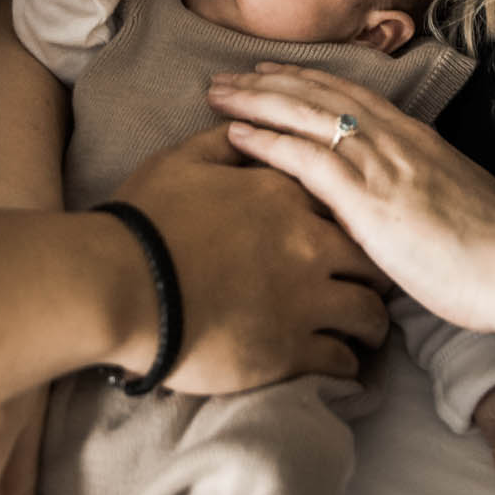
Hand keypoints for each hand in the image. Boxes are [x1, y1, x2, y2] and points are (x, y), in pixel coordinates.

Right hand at [107, 125, 390, 392]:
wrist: (119, 285)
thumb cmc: (144, 220)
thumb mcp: (181, 162)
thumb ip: (222, 143)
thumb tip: (244, 128)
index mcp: (285, 195)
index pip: (342, 202)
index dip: (348, 219)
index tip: (347, 233)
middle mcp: (308, 244)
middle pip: (371, 260)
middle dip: (375, 273)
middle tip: (367, 285)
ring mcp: (305, 300)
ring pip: (370, 313)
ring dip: (369, 324)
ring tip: (363, 332)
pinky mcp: (292, 351)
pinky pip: (342, 360)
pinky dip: (346, 364)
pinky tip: (342, 365)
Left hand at [205, 64, 494, 330]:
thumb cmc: (494, 250)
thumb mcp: (453, 205)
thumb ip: (419, 193)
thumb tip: (398, 201)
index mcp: (415, 140)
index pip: (350, 98)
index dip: (305, 82)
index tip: (271, 74)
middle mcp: (394, 140)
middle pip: (320, 96)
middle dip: (269, 83)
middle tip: (226, 77)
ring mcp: (381, 164)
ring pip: (305, 115)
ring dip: (255, 101)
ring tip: (216, 94)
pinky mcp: (368, 197)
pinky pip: (306, 157)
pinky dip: (267, 141)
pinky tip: (234, 135)